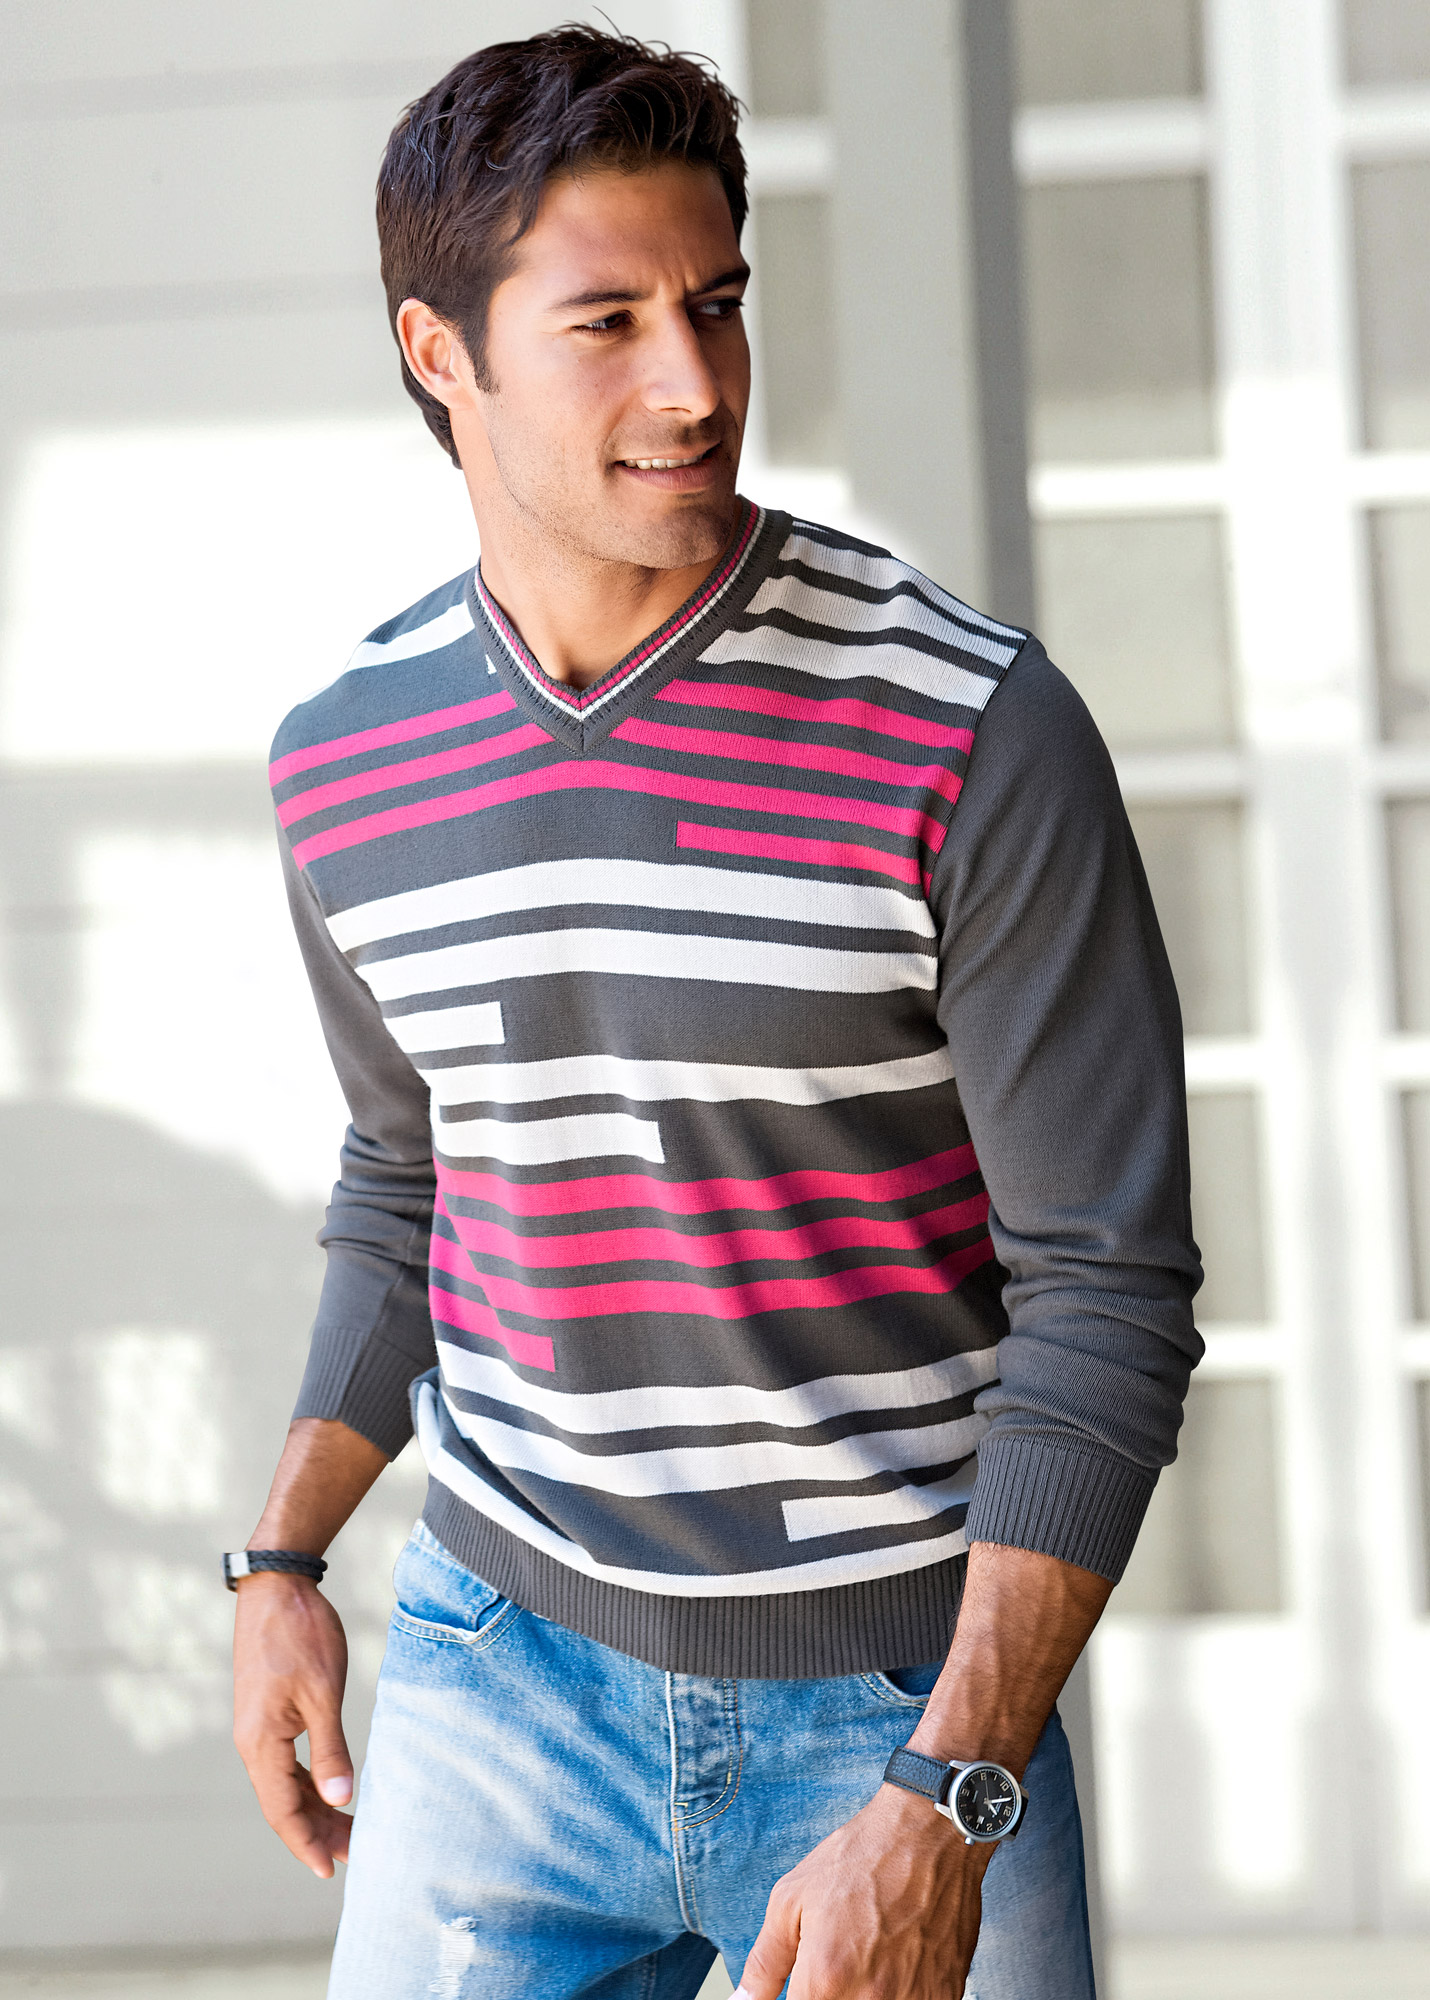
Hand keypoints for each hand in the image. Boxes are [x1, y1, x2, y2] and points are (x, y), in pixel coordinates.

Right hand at [232, 1570, 353, 1877]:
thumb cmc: (300, 1635)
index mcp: (261, 1743)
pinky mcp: (266, 1712)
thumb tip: (341, 1801)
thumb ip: (331, 1750)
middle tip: (354, 1853)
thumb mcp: (323, 1694)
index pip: (282, 1811)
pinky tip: (329, 1788)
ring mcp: (257, 1727)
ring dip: (313, 1808)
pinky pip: (284, 1761)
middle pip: (282, 1803)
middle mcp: (252, 1742)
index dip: (306, 1844)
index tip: (330, 1871)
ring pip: (284, 1784)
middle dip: (316, 1831)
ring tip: (348, 1828)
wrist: (277, 1585)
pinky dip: (307, 1781)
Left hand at [735, 1783, 992, 1998]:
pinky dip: (900, 1994)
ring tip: (868, 1956)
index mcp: (826, 1977)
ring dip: (865, 1994)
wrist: (928, 1833)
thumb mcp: (792, 1898)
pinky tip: (896, 1963)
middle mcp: (872, 1998)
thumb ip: (765, 1962)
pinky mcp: (945, 1995)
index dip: (799, 1999)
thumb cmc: (860, 1859)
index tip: (806, 1982)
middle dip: (829, 1995)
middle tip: (838, 1962)